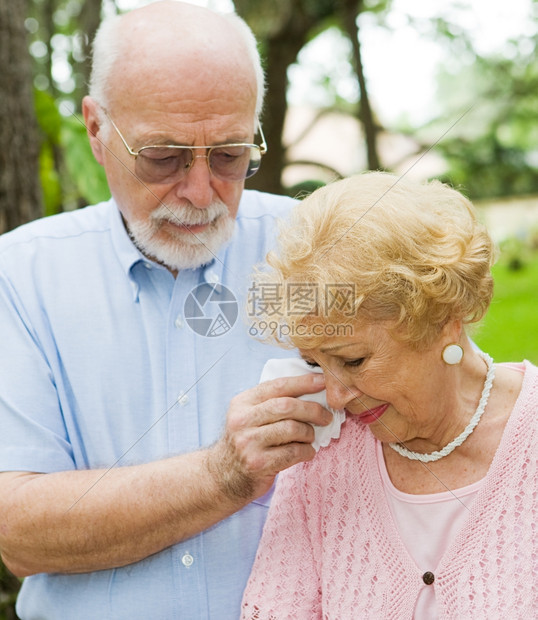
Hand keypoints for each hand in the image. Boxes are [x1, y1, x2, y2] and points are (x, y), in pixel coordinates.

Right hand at [207, 373, 332, 500]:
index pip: (278, 386)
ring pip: (292, 429)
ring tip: (310, 437)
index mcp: (242, 402)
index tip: (324, 382)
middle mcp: (242, 420)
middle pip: (287, 406)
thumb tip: (313, 390)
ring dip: (309, 433)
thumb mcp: (250, 416)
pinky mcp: (258, 463)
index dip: (304, 382)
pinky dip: (306, 451)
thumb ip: (272, 402)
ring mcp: (248, 442)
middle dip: (313, 410)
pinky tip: (307, 452)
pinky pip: (293, 452)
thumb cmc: (246, 441)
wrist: (223, 476)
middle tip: (326, 416)